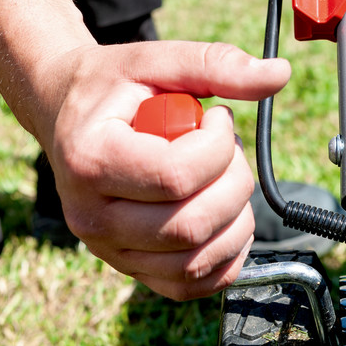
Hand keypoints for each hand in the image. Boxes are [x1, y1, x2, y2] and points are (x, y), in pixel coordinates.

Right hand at [38, 40, 290, 299]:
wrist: (65, 116)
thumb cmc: (110, 89)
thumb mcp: (154, 60)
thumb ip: (215, 64)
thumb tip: (279, 73)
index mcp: (90, 160)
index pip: (176, 176)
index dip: (218, 146)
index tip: (217, 118)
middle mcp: (92, 217)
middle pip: (190, 225)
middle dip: (233, 184)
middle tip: (227, 151)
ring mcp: (109, 251)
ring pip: (196, 261)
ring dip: (236, 220)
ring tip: (225, 181)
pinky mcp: (130, 269)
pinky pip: (191, 285)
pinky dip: (226, 257)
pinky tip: (226, 217)